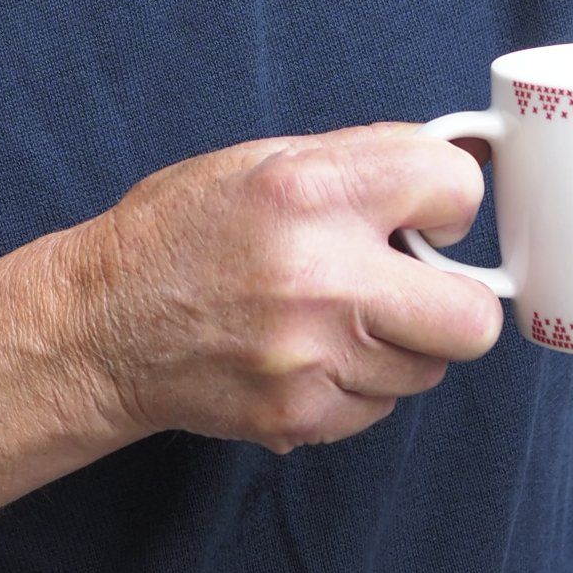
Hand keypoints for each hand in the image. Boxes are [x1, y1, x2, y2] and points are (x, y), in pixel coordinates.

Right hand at [52, 122, 503, 453]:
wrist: (101, 325)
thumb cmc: (180, 231)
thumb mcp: (263, 160)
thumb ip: (365, 158)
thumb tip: (466, 159)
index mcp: (311, 191)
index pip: (456, 189)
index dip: (448, 201)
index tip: (424, 215)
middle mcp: (319, 276)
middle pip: (472, 317)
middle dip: (452, 300)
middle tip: (409, 285)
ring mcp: (312, 356)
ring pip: (427, 368)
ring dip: (399, 344)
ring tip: (336, 315)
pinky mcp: (300, 414)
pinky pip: (379, 408)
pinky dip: (357, 384)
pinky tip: (308, 352)